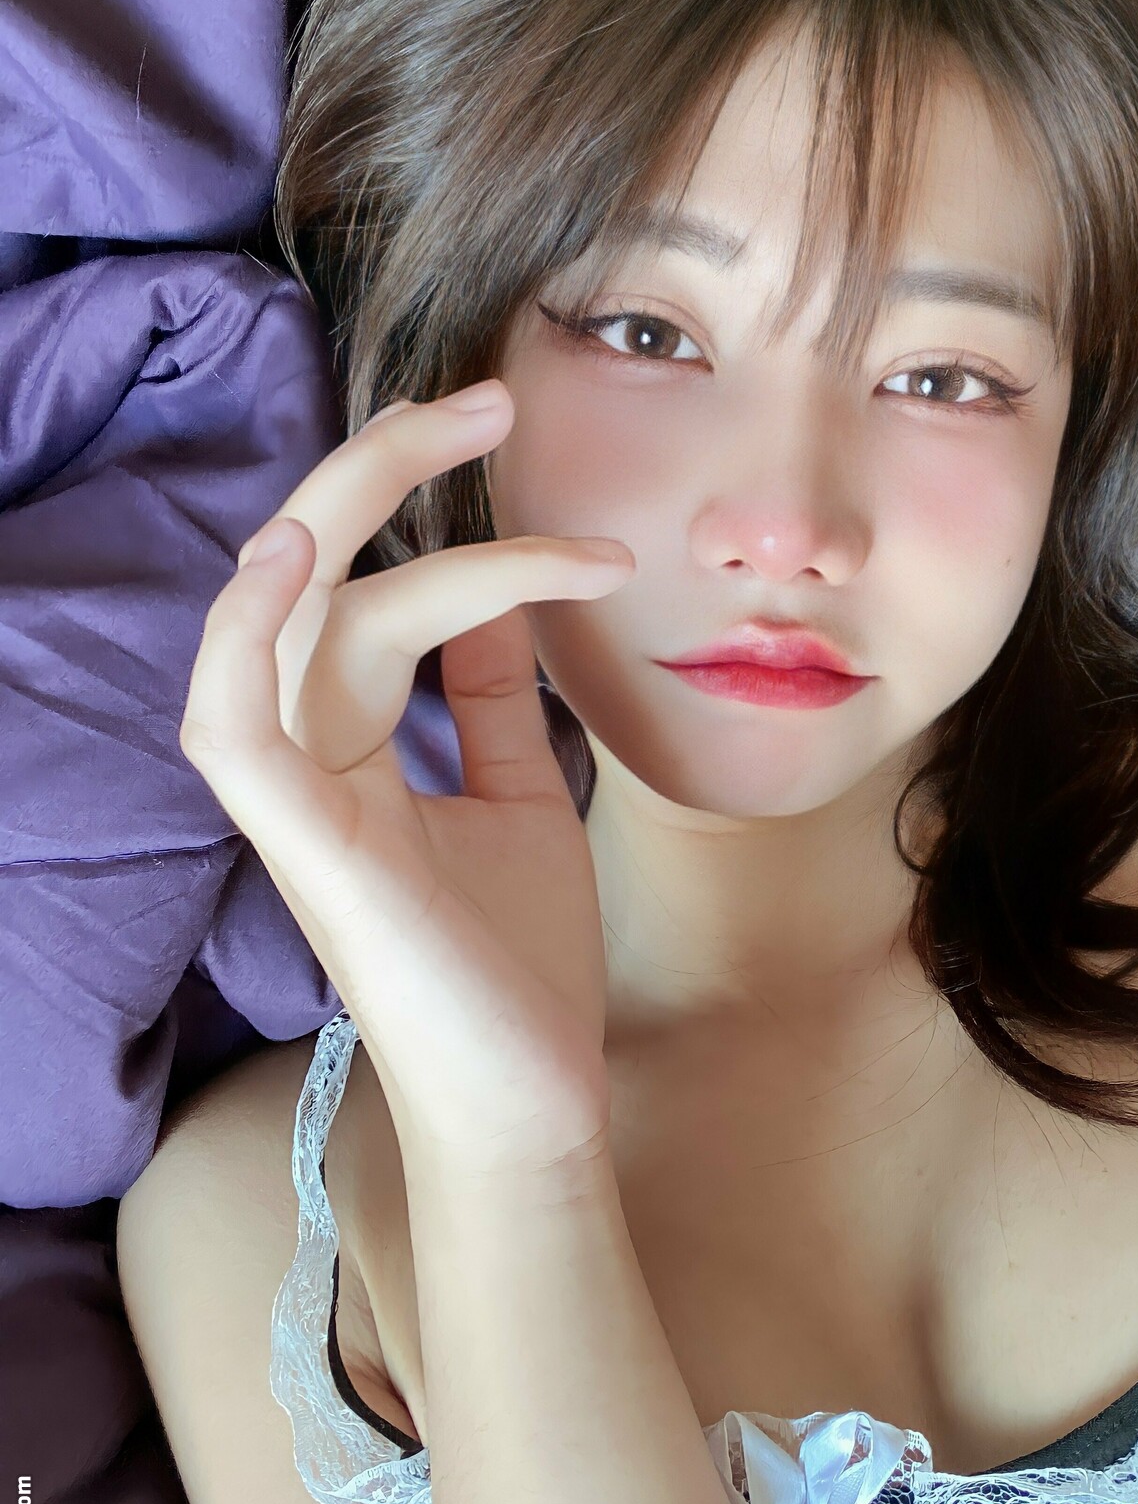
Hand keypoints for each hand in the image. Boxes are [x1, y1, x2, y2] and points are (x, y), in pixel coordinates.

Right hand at [180, 379, 635, 1177]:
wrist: (533, 1104)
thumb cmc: (517, 963)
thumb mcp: (517, 797)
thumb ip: (491, 702)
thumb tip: (503, 599)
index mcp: (351, 750)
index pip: (365, 597)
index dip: (437, 519)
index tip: (539, 476)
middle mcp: (308, 763)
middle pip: (301, 581)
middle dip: (379, 471)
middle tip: (482, 399)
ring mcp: (297, 805)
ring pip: (269, 627)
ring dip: (336, 515)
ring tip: (429, 431)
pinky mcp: (305, 851)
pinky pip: (232, 726)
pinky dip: (248, 635)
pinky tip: (302, 556)